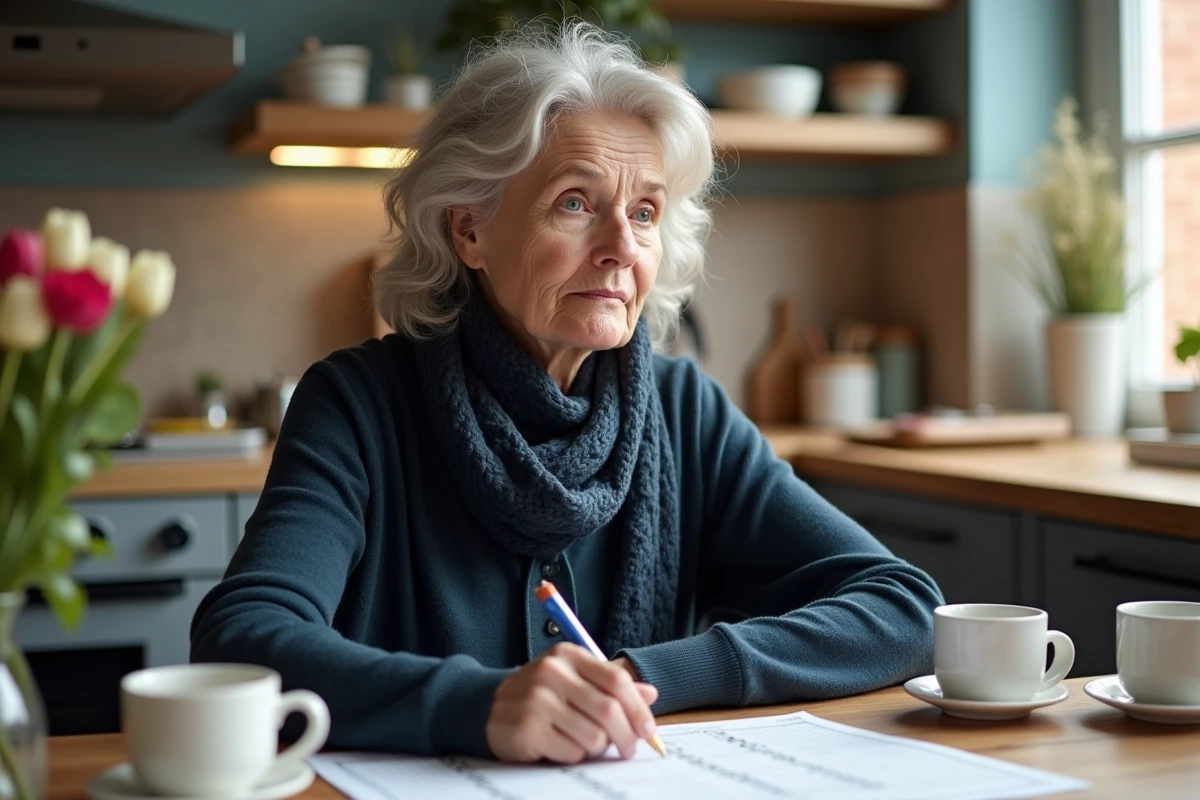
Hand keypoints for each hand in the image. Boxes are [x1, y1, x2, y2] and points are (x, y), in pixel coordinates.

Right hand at [486, 643, 658, 763]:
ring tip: (585, 744)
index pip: (616, 680)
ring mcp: (536, 700)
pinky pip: (571, 752)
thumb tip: (650, 693)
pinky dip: (574, 755)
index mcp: (568, 655)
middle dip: (626, 736)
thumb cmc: (540, 694)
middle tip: (629, 749)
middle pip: (608, 710)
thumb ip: (610, 684)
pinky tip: (562, 746)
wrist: (489, 707)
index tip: (648, 729)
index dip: (638, 708)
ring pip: (593, 736)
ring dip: (596, 747)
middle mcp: (551, 672)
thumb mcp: (574, 680)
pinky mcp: (526, 728)